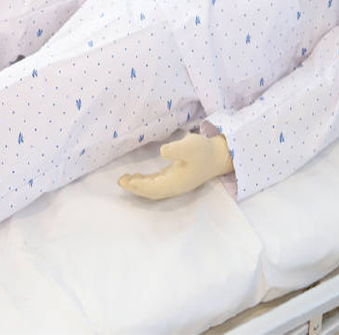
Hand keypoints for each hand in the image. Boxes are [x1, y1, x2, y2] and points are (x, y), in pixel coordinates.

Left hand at [118, 132, 232, 199]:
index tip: (127, 181)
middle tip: (121, 181)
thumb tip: (162, 152)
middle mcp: (175, 187)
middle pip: (152, 192)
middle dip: (136, 188)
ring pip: (153, 190)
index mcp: (177, 182)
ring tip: (125, 179)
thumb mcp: (190, 145)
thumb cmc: (203, 150)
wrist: (217, 156)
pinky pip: (157, 184)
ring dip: (139, 186)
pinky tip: (138, 177)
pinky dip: (146, 182)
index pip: (155, 188)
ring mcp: (175, 184)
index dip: (140, 186)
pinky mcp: (174, 178)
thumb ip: (176, 149)